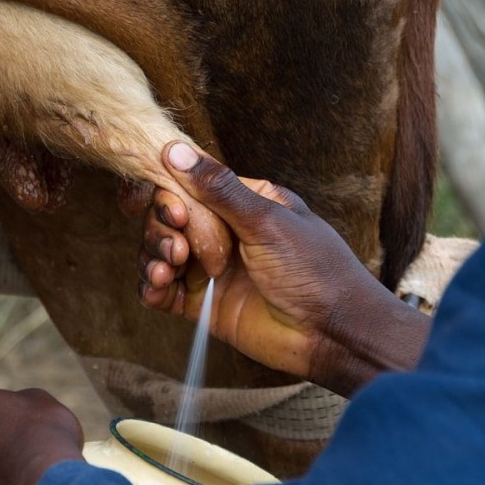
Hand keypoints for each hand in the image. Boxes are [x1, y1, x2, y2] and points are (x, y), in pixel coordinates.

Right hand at [139, 142, 429, 394]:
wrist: (333, 333)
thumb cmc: (315, 270)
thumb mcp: (267, 221)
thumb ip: (218, 190)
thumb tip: (175, 150)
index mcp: (241, 202)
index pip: (187, 186)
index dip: (167, 195)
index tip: (173, 212)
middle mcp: (221, 232)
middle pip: (166, 219)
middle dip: (160, 230)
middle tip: (178, 249)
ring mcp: (209, 268)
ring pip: (159, 252)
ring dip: (152, 256)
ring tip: (167, 270)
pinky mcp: (202, 304)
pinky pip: (162, 291)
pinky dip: (151, 287)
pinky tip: (158, 287)